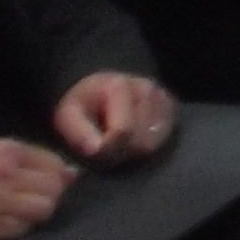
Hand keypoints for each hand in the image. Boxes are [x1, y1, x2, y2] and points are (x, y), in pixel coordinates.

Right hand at [0, 140, 75, 239]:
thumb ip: (32, 162)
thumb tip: (71, 174)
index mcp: (7, 150)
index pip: (54, 164)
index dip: (57, 179)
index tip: (47, 187)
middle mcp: (2, 171)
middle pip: (53, 188)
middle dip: (48, 199)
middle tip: (32, 204)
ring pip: (42, 209)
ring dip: (34, 216)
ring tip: (18, 215)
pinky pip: (21, 228)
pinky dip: (17, 230)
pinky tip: (3, 225)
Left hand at [51, 72, 175, 163]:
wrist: (100, 87)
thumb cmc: (82, 103)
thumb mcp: (67, 115)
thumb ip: (79, 133)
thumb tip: (96, 150)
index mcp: (120, 86)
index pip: (123, 132)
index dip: (107, 150)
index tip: (93, 152)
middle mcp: (149, 89)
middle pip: (140, 141)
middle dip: (120, 153)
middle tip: (104, 149)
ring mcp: (164, 98)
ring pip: (153, 143)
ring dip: (133, 151)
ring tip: (117, 144)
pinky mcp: (171, 108)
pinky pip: (164, 140)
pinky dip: (146, 145)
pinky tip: (132, 139)